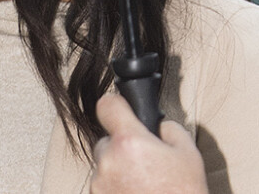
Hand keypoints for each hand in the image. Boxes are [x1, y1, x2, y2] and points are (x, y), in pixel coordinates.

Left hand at [90, 93, 207, 193]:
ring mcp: (99, 183)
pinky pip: (103, 186)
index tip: (120, 108)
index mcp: (129, 141)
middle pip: (106, 140)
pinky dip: (115, 189)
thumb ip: (170, 130)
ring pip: (104, 165)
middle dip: (122, 147)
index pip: (107, 105)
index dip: (115, 104)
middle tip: (146, 163)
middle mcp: (108, 160)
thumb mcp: (189, 156)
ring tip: (144, 186)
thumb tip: (159, 124)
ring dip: (118, 170)